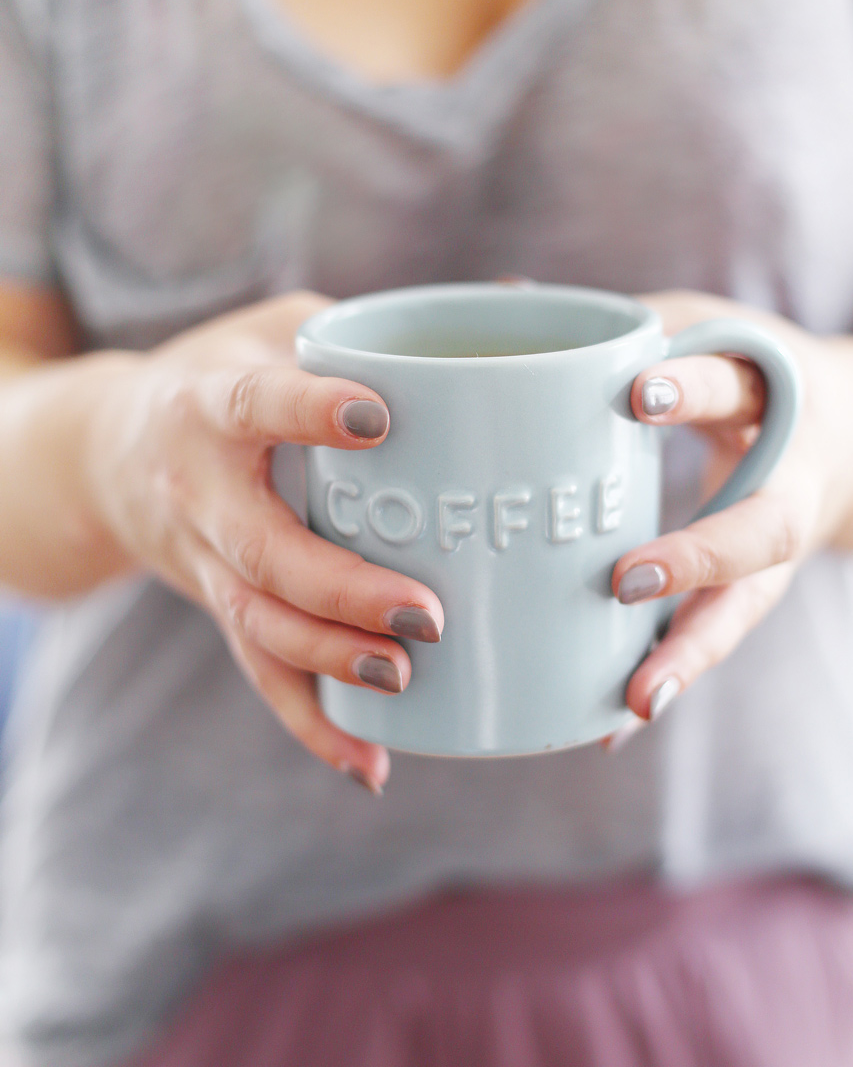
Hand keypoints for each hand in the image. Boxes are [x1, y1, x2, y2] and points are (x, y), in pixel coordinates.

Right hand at [83, 292, 444, 792]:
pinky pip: (262, 675)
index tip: (375, 417)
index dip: (306, 413)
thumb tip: (523, 301)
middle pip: (265, 553)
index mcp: (213, 404)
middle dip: (341, 589)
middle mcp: (201, 492)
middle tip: (426, 612)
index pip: (254, 405)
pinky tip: (371, 765)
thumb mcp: (281, 327)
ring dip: (330, 660)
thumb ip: (376, 326)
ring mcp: (207, 562)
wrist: (116, 454)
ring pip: (260, 625)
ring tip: (403, 678)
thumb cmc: (227, 377)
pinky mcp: (222, 608)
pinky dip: (313, 725)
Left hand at [606, 291, 852, 746]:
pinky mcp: (755, 592)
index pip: (732, 383)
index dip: (689, 387)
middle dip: (699, 557)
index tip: (634, 394)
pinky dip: (671, 678)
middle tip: (626, 581)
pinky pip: (715, 640)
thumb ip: (625, 324)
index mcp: (771, 396)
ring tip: (641, 701)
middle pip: (760, 529)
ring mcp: (778, 549)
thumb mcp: (706, 325)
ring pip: (745, 609)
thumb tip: (506, 302)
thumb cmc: (752, 372)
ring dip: (691, 656)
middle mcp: (787, 480)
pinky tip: (616, 725)